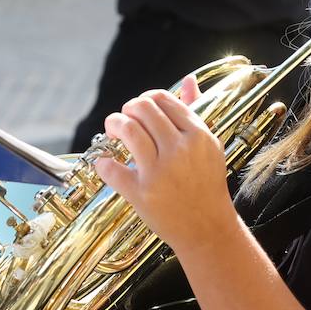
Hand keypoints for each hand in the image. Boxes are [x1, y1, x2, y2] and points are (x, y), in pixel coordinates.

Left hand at [94, 75, 239, 255]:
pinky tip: (105, 162)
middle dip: (127, 109)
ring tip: (113, 131)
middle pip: (142, 108)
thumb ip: (196, 111)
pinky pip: (112, 168)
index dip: (144, 100)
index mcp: (198, 135)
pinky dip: (103, 163)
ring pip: (127, 129)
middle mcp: (180, 150)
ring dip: (113, 124)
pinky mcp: (143, 193)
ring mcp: (161, 172)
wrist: (208, 229)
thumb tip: (189, 80)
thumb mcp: (208, 146)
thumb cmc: (206, 184)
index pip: (162, 99)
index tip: (138, 110)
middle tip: (123, 120)